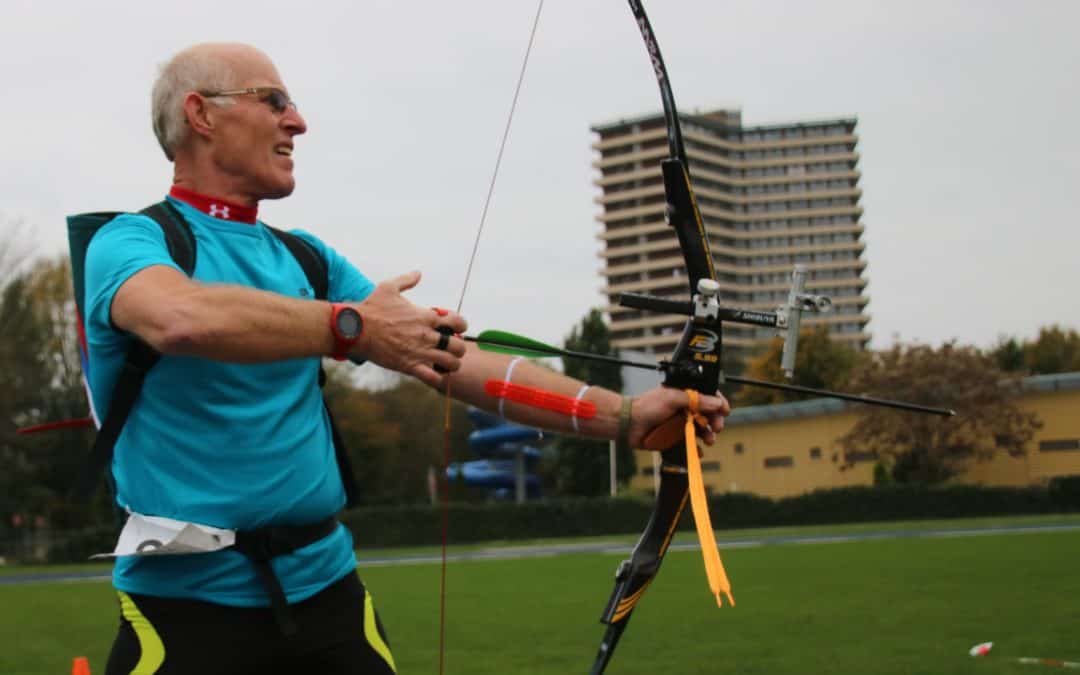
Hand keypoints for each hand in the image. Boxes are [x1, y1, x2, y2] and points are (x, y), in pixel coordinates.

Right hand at [349, 271, 467, 386]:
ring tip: (445, 364)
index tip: (454, 329)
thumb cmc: (372, 308)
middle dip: (458, 348)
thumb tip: (418, 273)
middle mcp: (427, 335)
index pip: (458, 322)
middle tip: (450, 349)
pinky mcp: (409, 366)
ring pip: (451, 363)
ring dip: (451, 365)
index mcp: (426, 317)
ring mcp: (420, 352)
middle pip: (458, 346)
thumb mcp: (389, 287)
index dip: (460, 326)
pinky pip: (433, 377)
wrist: (356, 329)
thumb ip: (406, 280)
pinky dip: (437, 379)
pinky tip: (432, 374)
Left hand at [629, 387, 730, 450]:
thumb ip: (696, 400)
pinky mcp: (675, 438)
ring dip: (709, 435)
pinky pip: (690, 444)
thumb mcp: (673, 398)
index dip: (718, 402)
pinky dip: (696, 449)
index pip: (708, 396)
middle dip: (715, 421)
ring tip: (709, 440)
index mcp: (684, 395)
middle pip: (708, 414)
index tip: (725, 411)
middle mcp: (684, 408)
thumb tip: (717, 402)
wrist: (629, 424)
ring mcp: (680, 424)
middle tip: (717, 427)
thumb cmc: (647, 406)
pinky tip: (698, 451)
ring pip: (701, 430)